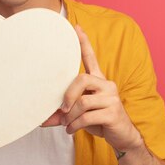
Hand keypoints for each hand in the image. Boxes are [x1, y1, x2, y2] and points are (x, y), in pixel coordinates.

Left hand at [60, 25, 142, 151]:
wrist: (122, 137)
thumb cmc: (100, 121)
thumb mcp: (80, 115)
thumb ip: (63, 114)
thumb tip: (41, 120)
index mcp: (99, 81)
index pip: (92, 58)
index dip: (84, 43)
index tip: (76, 28)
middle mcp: (106, 85)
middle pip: (82, 79)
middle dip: (68, 94)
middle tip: (63, 109)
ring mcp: (111, 98)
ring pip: (83, 101)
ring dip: (71, 116)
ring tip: (67, 124)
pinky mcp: (113, 113)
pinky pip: (88, 116)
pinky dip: (75, 125)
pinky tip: (71, 130)